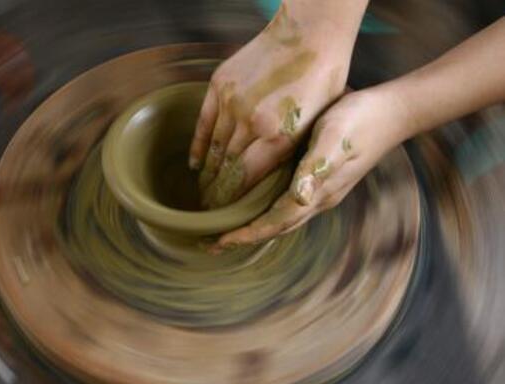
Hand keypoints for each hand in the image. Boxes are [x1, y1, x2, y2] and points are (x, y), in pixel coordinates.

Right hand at [190, 1, 365, 208]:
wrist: (309, 34)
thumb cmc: (322, 80)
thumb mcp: (316, 125)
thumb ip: (289, 154)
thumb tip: (267, 184)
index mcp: (279, 136)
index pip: (246, 179)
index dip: (233, 200)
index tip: (225, 215)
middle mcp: (252, 121)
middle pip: (227, 167)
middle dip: (218, 193)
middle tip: (211, 210)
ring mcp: (233, 102)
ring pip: (214, 148)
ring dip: (208, 173)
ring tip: (204, 191)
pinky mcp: (220, 86)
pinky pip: (203, 123)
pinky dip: (198, 146)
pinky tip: (196, 165)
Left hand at [214, 87, 411, 250]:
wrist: (393, 111)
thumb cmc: (359, 121)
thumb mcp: (333, 139)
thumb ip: (316, 168)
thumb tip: (299, 197)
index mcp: (317, 192)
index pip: (274, 223)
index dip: (246, 234)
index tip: (219, 241)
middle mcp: (317, 198)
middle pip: (275, 227)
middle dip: (244, 237)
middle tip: (212, 243)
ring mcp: (321, 190)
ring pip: (281, 217)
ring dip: (254, 226)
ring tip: (227, 230)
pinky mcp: (321, 178)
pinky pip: (287, 203)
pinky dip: (266, 210)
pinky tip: (254, 202)